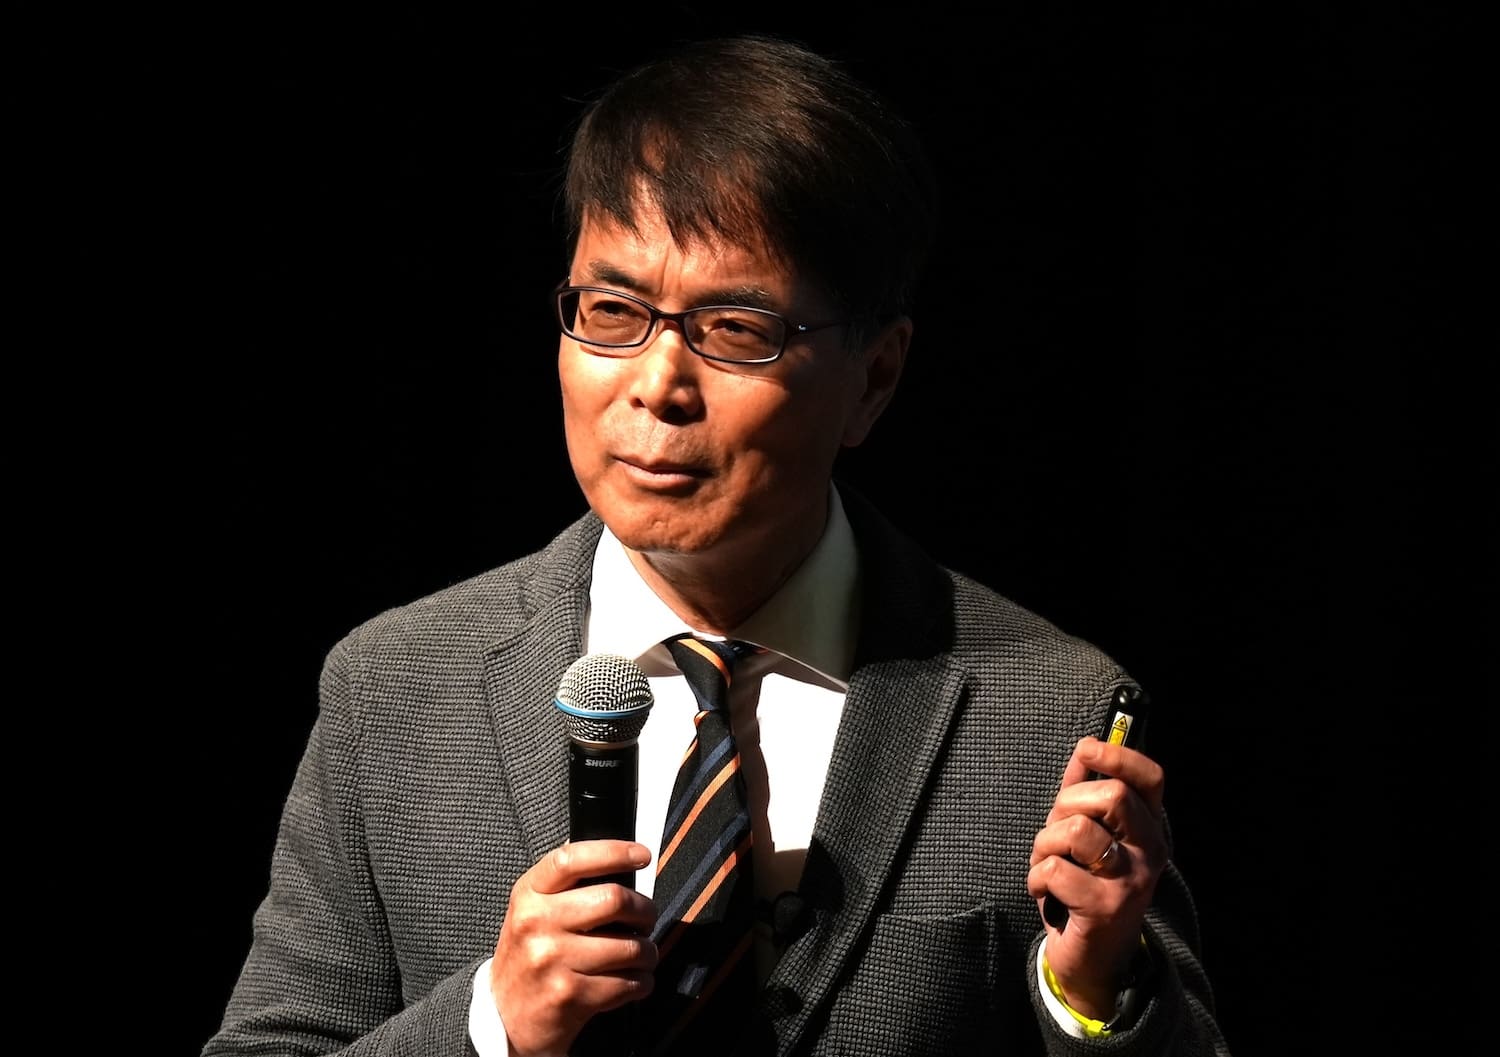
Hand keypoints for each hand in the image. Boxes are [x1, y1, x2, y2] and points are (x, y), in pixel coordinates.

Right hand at [491, 840, 657, 1056]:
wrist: (503, 1015)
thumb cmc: (529, 955)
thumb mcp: (533, 910)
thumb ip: (567, 885)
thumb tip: (618, 862)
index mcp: (529, 894)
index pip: (573, 858)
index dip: (614, 851)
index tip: (642, 855)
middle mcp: (536, 923)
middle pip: (613, 899)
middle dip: (644, 910)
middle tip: (646, 919)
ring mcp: (552, 960)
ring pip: (629, 946)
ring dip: (647, 952)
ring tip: (642, 954)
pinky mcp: (569, 995)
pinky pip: (627, 983)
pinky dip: (641, 982)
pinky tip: (634, 980)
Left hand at [1027, 736, 1165, 1018]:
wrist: (1095, 960)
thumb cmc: (1085, 888)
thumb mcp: (1087, 837)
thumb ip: (1085, 793)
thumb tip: (1085, 748)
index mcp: (1149, 830)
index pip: (1150, 779)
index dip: (1118, 756)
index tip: (1087, 750)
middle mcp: (1150, 853)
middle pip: (1111, 796)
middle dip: (1066, 805)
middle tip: (1056, 833)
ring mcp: (1132, 881)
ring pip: (1076, 830)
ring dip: (1045, 845)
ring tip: (1048, 865)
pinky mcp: (1106, 908)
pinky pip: (1054, 870)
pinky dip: (1036, 878)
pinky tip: (1046, 894)